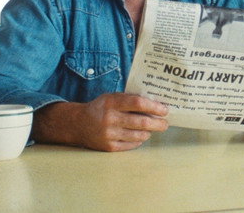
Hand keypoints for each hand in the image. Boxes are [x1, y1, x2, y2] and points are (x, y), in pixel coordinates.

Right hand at [33, 93, 168, 151]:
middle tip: (165, 123)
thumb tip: (155, 103)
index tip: (165, 109)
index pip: (138, 103)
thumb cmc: (100, 108)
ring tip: (152, 129)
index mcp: (111, 102)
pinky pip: (131, 145)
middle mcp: (110, 118)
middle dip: (158, 123)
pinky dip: (139, 140)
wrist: (78, 124)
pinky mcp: (108, 147)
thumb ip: (129, 99)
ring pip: (138, 135)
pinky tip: (141, 136)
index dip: (154, 106)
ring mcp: (109, 134)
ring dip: (149, 132)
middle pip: (141, 122)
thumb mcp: (111, 97)